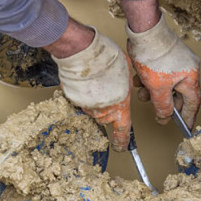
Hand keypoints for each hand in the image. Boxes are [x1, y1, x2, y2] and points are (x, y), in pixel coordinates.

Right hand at [50, 26, 131, 151]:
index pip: (122, 132)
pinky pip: (80, 101)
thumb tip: (125, 88)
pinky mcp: (73, 100)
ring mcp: (86, 108)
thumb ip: (126, 87)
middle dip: (108, 108)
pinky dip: (84, 93)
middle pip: (106, 118)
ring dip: (96, 100)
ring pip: (93, 109)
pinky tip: (86, 80)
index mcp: (120, 108)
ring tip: (98, 81)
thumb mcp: (127, 74)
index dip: (122, 142)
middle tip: (108, 90)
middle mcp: (103, 112)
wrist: (83, 53)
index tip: (122, 147)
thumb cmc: (108, 60)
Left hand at [126, 12, 200, 127]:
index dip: (189, 117)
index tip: (186, 128)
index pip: (193, 103)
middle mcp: (189, 68)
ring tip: (142, 91)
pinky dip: (150, 80)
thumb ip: (163, 106)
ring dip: (154, 92)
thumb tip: (165, 118)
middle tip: (157, 112)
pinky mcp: (168, 56)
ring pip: (167, 85)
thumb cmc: (153, 55)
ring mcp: (178, 61)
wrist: (144, 30)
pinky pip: (161, 74)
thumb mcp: (157, 88)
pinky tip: (139, 79)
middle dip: (164, 103)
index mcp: (191, 77)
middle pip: (179, 94)